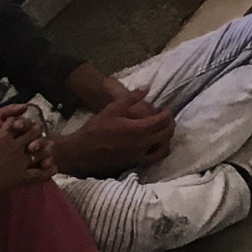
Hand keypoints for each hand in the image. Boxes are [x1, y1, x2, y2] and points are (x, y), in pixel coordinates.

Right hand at [0, 108, 53, 203]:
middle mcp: (13, 147)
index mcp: (2, 136)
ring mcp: (18, 163)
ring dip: (45, 147)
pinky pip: (39, 174)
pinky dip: (48, 170)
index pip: (19, 122)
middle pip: (34, 133)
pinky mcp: (18, 178)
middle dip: (37, 130)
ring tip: (48, 146)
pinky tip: (52, 167)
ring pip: (40, 151)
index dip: (22, 121)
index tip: (20, 124)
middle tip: (37, 132)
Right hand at [54, 93, 174, 176]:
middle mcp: (142, 144)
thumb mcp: (112, 109)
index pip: (162, 121)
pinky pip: (153, 158)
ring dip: (167, 139)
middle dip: (170, 124)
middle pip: (167, 133)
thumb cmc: (96, 129)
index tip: (166, 108)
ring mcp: (139, 155)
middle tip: (167, 118)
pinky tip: (154, 145)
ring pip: (163, 148)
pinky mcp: (134, 163)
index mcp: (138, 129)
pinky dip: (159, 151)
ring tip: (163, 131)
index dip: (167, 113)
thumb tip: (147, 87)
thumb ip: (131, 98)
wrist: (81, 152)